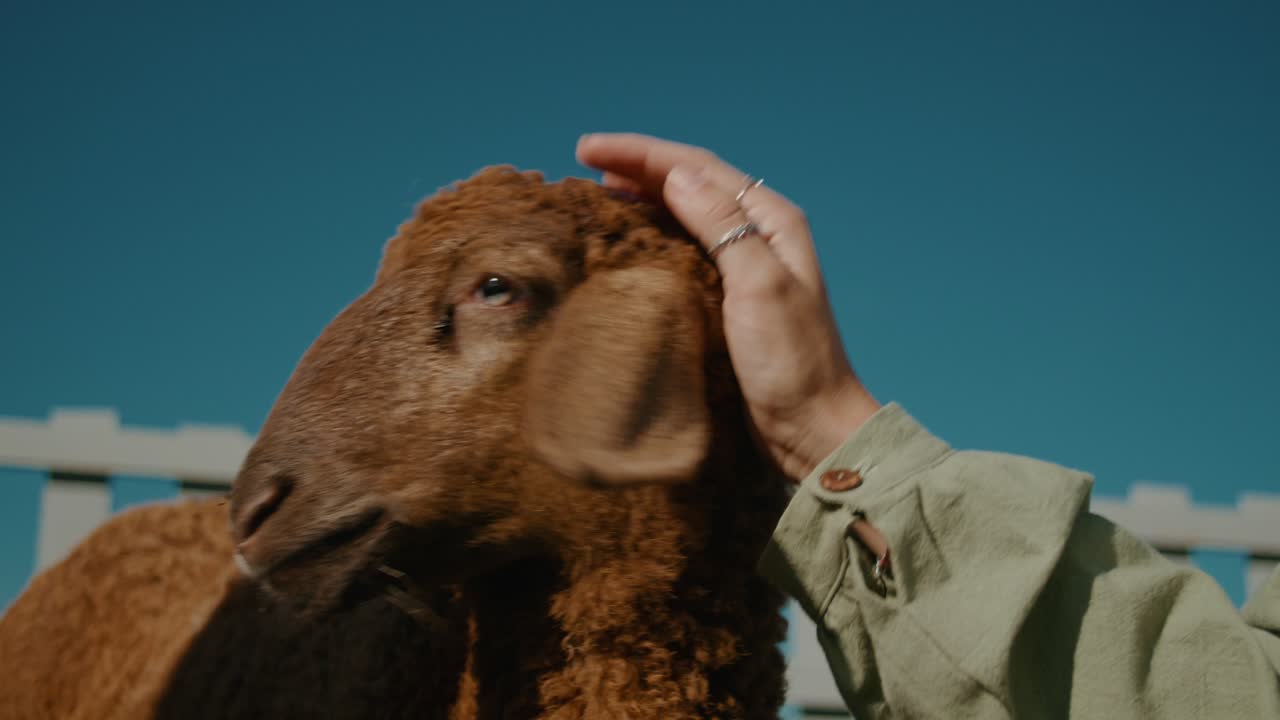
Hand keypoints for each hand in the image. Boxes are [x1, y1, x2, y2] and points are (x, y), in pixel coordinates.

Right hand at [576, 133, 880, 480]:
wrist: (813, 429)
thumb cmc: (793, 363)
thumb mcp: (760, 288)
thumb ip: (723, 228)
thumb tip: (677, 176)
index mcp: (771, 221)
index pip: (697, 167)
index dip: (640, 153)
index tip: (587, 150)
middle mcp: (760, 234)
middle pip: (690, 182)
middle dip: (638, 167)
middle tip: (584, 164)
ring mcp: (745, 266)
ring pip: (685, 212)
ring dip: (643, 197)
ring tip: (599, 192)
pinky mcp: (730, 298)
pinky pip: (684, 248)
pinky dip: (652, 234)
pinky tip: (629, 241)